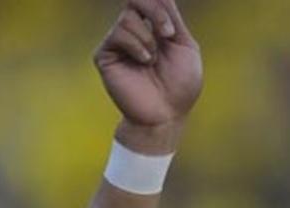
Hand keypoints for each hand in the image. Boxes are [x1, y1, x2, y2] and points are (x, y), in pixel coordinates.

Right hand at [94, 0, 201, 151]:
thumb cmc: (180, 86)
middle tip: (168, 34)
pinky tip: (144, 63)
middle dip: (155, 13)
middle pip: (135, 0)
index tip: (171, 26)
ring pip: (127, 18)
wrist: (167, 114)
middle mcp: (134, 32)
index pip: (150, 0)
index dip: (158, 4)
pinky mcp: (105, 55)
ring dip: (148, 40)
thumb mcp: (185, 47)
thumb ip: (173, 19)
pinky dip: (137, 47)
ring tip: (153, 62)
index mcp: (153, 28)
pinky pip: (118, 35)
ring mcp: (118, 43)